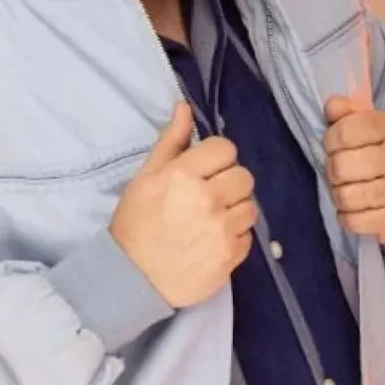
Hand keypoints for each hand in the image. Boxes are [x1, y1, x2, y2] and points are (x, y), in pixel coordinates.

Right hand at [109, 102, 256, 308]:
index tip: (205, 168)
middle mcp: (207, 199)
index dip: (217, 156)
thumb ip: (171, 141)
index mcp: (184, 175)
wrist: (133, 277)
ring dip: (235, 209)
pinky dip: (235, 236)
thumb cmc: (136, 222)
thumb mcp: (146, 176)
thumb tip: (184, 107)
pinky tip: (214, 239)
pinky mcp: (231, 256)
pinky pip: (248, 235)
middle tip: (209, 194)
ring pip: (251, 206)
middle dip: (229, 181)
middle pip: (244, 176)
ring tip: (213, 218)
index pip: (226, 149)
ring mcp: (222, 230)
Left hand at [323, 96, 384, 245]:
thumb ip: (342, 112)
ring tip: (346, 188)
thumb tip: (332, 106)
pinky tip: (353, 207)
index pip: (344, 131)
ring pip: (346, 196)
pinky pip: (354, 221)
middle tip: (339, 170)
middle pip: (341, 167)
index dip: (330, 140)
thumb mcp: (361, 125)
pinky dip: (346, 216)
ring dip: (338, 194)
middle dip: (332, 169)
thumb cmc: (373, 151)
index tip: (335, 145)